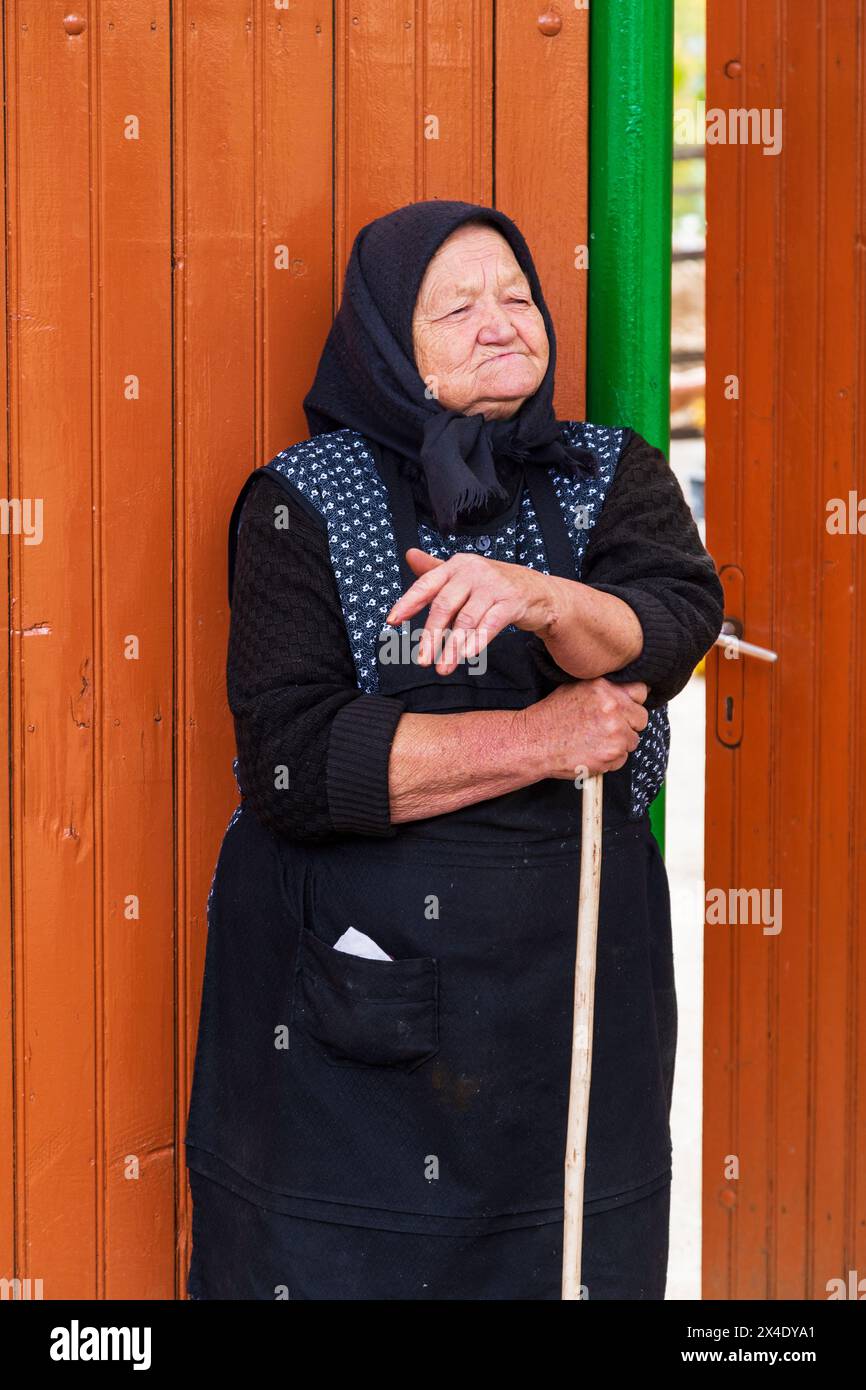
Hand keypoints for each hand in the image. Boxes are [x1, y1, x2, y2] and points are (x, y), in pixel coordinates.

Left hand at [384, 547, 556, 674]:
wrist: (539, 592)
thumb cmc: (494, 586)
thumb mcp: (464, 576)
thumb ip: (435, 571)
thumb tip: (409, 555)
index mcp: (456, 565)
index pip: (426, 584)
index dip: (407, 603)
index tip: (392, 621)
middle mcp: (473, 571)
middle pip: (444, 605)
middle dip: (431, 635)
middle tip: (422, 660)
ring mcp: (494, 585)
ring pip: (466, 619)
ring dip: (453, 647)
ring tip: (443, 667)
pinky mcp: (512, 601)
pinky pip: (491, 623)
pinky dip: (478, 640)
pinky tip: (468, 655)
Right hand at [525, 677, 649, 778]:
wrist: (534, 742)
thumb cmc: (550, 718)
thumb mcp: (575, 689)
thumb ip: (603, 689)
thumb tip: (622, 692)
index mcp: (605, 688)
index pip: (640, 691)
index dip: (633, 701)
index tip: (626, 709)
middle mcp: (613, 708)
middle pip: (641, 718)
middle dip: (629, 724)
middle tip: (608, 729)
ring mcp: (615, 732)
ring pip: (633, 740)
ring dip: (619, 743)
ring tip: (595, 742)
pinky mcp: (613, 754)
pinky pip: (622, 758)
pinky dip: (611, 759)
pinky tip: (592, 753)